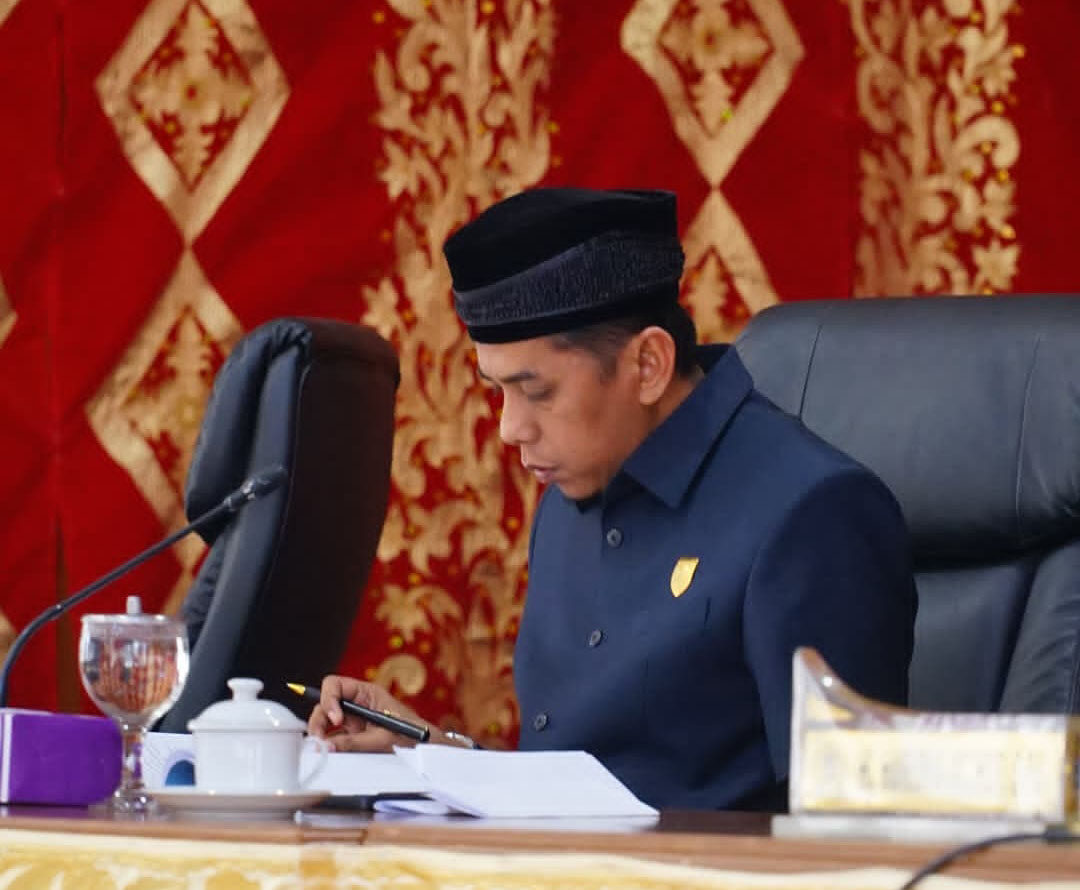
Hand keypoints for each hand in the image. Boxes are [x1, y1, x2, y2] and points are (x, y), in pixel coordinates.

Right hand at [307, 675, 429, 752]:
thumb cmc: (410, 735)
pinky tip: (326, 751)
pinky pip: (334, 736)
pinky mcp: (354, 734)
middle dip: (319, 718)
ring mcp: (354, 719)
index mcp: (366, 693)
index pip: (335, 685)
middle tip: (318, 738)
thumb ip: (354, 742)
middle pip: (327, 703)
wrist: (424, 748)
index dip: (329, 699)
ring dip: (320, 732)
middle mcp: (357, 703)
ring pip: (327, 720)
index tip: (335, 719)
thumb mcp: (382, 738)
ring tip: (320, 747)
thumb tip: (328, 746)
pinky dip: (328, 743)